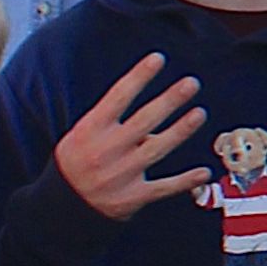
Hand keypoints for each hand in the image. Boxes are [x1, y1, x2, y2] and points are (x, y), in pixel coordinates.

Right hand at [47, 52, 210, 218]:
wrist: (62, 206)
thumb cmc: (78, 160)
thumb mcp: (81, 135)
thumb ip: (112, 122)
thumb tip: (154, 110)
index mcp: (90, 130)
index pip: (118, 97)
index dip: (139, 77)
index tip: (158, 58)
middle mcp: (106, 151)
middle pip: (144, 121)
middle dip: (169, 101)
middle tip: (191, 83)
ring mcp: (120, 175)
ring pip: (157, 149)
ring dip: (180, 131)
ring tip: (199, 113)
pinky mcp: (132, 198)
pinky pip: (163, 188)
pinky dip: (185, 181)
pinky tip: (204, 172)